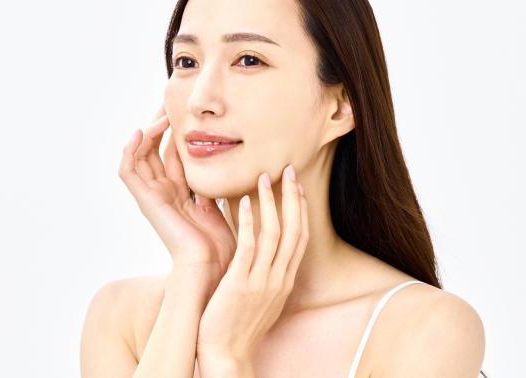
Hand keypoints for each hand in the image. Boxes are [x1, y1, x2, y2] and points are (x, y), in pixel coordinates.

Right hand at [118, 106, 236, 284]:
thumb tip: (223, 162)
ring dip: (148, 132)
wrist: (212, 267)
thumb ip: (213, 183)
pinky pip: (128, 170)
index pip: (172, 154)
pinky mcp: (145, 200)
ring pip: (139, 155)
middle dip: (160, 125)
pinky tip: (143, 131)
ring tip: (161, 114)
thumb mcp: (219, 203)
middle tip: (169, 104)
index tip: (186, 112)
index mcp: (180, 193)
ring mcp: (152, 196)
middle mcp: (163, 192)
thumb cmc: (221, 244)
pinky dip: (130, 149)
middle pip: (154, 150)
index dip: (176, 132)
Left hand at [196, 165, 308, 370]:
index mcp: (284, 282)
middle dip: (292, 198)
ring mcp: (262, 281)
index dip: (300, 211)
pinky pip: (248, 246)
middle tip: (288, 171)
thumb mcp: (260, 299)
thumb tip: (259, 253)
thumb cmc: (237, 326)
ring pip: (274, 234)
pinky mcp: (240, 283)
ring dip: (271, 202)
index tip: (297, 189)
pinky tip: (244, 201)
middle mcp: (279, 279)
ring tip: (265, 177)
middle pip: (293, 231)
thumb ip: (263, 275)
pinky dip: (249, 221)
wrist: (225, 354)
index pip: (300, 239)